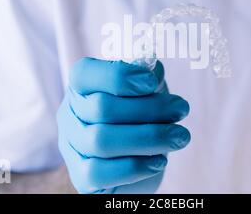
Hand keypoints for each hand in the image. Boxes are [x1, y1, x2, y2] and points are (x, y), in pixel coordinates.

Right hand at [57, 58, 189, 193]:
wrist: (137, 155)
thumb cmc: (140, 113)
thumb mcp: (147, 87)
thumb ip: (148, 74)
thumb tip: (153, 72)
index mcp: (82, 86)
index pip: (84, 73)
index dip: (118, 76)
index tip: (152, 82)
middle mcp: (70, 114)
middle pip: (101, 108)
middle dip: (149, 109)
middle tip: (181, 109)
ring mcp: (71, 147)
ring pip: (101, 141)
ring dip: (149, 138)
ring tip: (180, 136)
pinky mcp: (81, 178)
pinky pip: (98, 173)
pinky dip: (134, 167)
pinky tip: (159, 160)